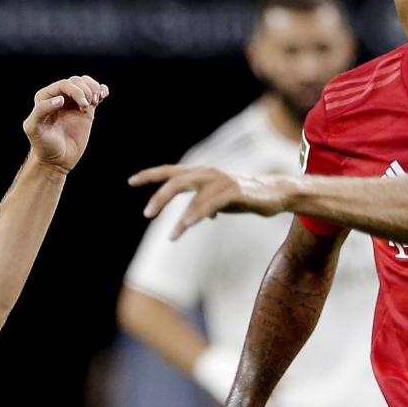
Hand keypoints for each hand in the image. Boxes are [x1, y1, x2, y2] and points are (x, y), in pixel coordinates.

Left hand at [23, 76, 107, 171]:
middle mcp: (59, 97)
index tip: (80, 106)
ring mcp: (73, 103)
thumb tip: (61, 99)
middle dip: (84, 90)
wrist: (56, 161)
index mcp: (45, 98)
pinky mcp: (86, 111)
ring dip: (93, 88)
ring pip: (86, 84)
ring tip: (93, 102)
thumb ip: (41, 110)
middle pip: (76, 82)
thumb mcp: (34, 128)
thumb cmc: (43, 146)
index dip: (74, 91)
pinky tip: (103, 95)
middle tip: (86, 107)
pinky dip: (102, 90)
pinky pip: (95, 94)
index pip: (63, 84)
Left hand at [129, 164, 292, 239]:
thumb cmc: (246, 195)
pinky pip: (211, 205)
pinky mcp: (234, 192)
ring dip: (180, 216)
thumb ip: (207, 204)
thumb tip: (199, 217)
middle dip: (160, 197)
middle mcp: (209, 173)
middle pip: (177, 181)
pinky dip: (198, 215)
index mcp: (202, 173)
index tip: (131, 181)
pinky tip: (188, 226)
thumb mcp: (221, 199)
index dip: (151, 175)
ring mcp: (221, 181)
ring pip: (193, 195)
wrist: (276, 193)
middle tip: (147, 214)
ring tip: (173, 235)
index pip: (171, 171)